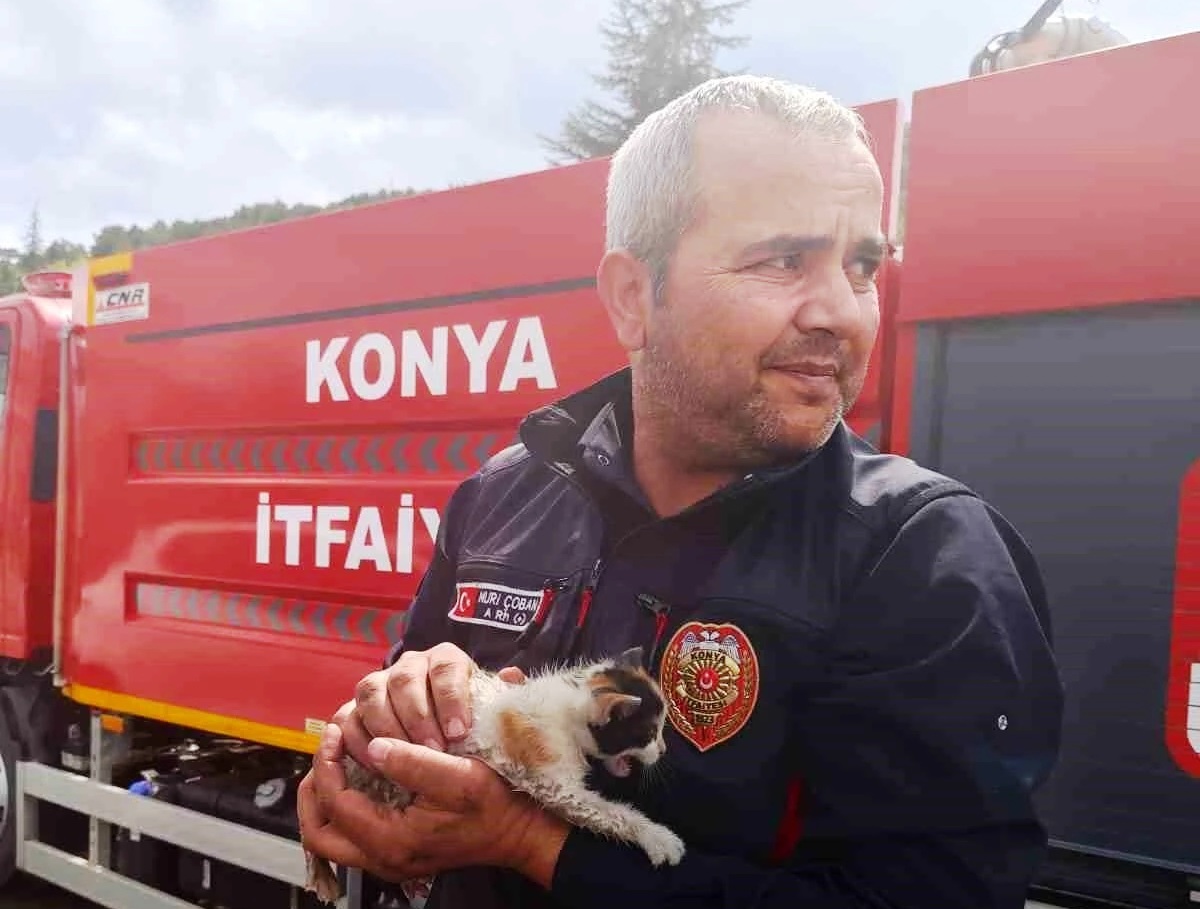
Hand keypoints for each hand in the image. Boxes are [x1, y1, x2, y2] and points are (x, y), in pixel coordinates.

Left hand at [298, 722, 567, 886]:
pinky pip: (350, 836)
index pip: (337, 803)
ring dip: (325, 800)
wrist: (519, 832)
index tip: (336, 732)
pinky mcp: (397, 854)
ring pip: (331, 838)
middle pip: (319, 833)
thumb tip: (373, 747)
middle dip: (314, 790)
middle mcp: (384, 858)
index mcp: (393, 841)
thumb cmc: (494, 803)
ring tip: (335, 763)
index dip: (329, 765)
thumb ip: (413, 762)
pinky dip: (344, 807)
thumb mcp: (459, 775)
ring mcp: (389, 861)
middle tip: (325, 752)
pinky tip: (357, 779)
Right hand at [336, 642, 524, 765]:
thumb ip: (504, 697)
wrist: (442, 739)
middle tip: (432, 751)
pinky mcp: (355, 707)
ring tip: (404, 760)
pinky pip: (347, 716)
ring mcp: (380, 684)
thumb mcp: (492, 713)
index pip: (446, 667)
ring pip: (372, 692)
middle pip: (406, 678)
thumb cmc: (471, 726)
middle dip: (418, 717)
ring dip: (387, 727)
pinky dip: (357, 740)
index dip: (451, 698)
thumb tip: (512, 676)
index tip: (459, 732)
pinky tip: (375, 764)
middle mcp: (410, 665)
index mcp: (445, 659)